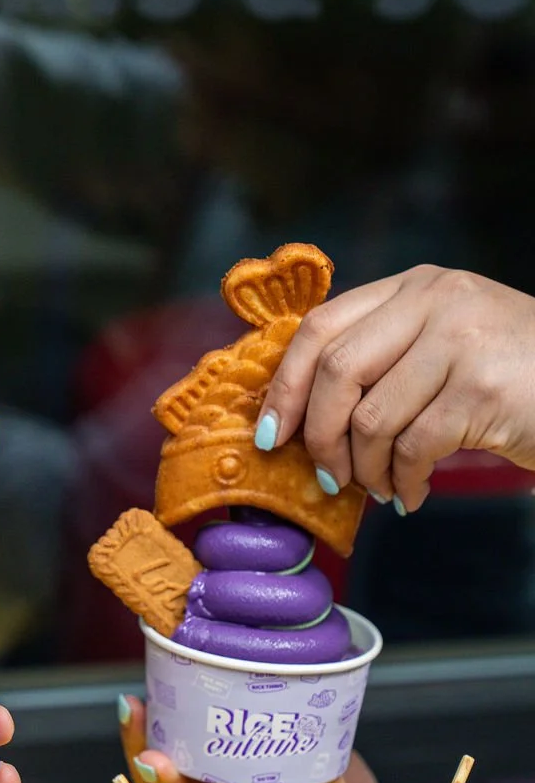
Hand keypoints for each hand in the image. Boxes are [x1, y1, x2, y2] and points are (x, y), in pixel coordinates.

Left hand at [254, 265, 534, 511]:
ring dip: (365, 469)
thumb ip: (384, 358)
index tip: (271, 433)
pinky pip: (413, 447)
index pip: (320, 326)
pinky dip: (403, 482)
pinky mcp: (482, 388)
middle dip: (317, 435)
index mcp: (414, 287)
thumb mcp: (444, 344)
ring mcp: (460, 340)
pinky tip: (412, 495)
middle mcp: (434, 301)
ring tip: (381, 487)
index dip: (285, 385)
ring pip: (370, 417)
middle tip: (326, 476)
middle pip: (335, 371)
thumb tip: (300, 417)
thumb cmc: (512, 377)